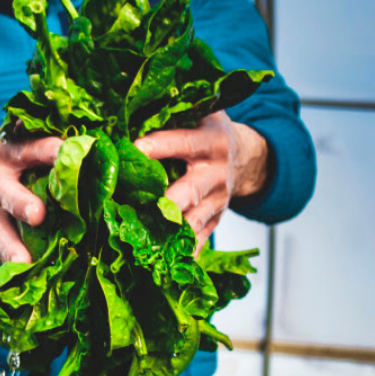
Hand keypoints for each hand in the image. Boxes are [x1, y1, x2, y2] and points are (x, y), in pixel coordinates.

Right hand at [0, 134, 61, 263]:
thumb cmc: (23, 155)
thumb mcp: (32, 140)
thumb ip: (56, 142)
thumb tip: (104, 144)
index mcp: (11, 148)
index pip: (33, 148)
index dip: (52, 152)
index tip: (73, 156)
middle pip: (5, 189)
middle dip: (21, 202)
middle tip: (38, 215)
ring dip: (11, 244)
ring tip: (24, 262)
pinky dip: (10, 261)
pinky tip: (25, 275)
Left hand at [135, 111, 269, 253]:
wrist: (244, 158)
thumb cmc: (208, 132)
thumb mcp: (200, 113)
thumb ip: (174, 113)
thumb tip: (130, 113)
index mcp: (212, 142)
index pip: (183, 143)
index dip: (159, 146)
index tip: (134, 148)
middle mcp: (217, 173)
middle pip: (190, 190)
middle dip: (165, 201)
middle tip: (136, 207)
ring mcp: (218, 201)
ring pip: (193, 221)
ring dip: (168, 231)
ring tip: (140, 240)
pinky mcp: (216, 221)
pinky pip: (199, 241)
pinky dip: (181, 252)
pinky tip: (162, 262)